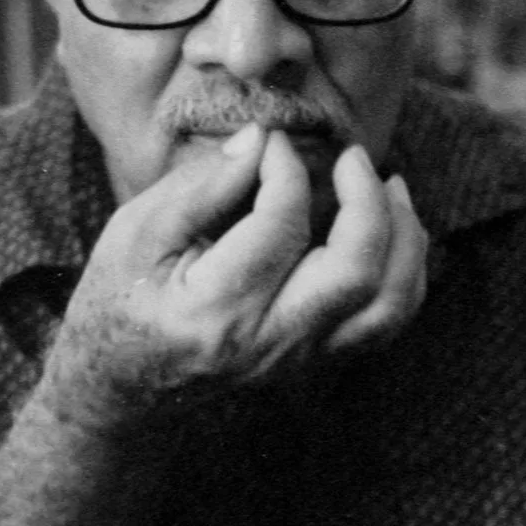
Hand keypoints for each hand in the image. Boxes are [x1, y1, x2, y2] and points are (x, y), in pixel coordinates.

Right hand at [44, 124, 428, 428]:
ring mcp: (302, 359)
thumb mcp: (136, 233)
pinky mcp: (319, 361)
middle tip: (352, 157)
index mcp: (215, 309)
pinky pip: (387, 322)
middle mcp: (269, 342)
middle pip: (355, 273)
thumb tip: (262, 140)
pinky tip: (392, 231)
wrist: (121, 386)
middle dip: (368, 201)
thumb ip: (202, 187)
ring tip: (391, 187)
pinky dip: (404, 272)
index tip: (274, 141)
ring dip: (404, 239)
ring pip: (389, 305)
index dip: (287, 169)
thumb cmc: (121, 299)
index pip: (281, 227)